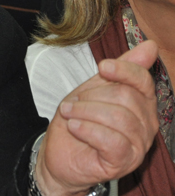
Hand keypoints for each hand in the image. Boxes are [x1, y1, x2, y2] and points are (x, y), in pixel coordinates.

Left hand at [35, 39, 159, 195]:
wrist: (59, 152)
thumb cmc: (79, 120)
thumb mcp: (94, 88)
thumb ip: (121, 69)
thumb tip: (150, 46)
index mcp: (142, 103)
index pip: (143, 81)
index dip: (123, 70)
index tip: (102, 67)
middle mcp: (147, 124)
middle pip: (126, 97)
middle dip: (92, 96)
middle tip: (72, 103)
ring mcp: (138, 145)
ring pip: (119, 118)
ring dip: (85, 112)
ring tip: (69, 114)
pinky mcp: (125, 162)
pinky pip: (112, 141)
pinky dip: (88, 130)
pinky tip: (74, 127)